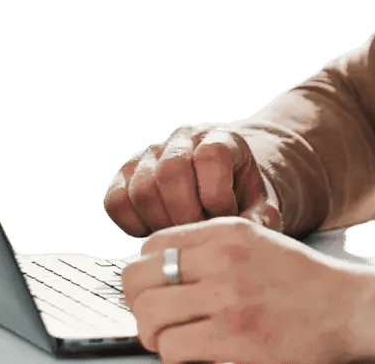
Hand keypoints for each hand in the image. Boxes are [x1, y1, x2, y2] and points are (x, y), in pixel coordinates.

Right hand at [103, 122, 282, 237]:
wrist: (222, 185)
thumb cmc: (241, 198)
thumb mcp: (260, 205)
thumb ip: (259, 218)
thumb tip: (247, 230)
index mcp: (221, 138)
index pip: (211, 156)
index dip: (217, 195)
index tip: (225, 218)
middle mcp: (183, 138)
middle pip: (171, 171)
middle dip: (185, 214)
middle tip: (197, 234)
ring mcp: (151, 153)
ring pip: (141, 187)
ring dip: (160, 222)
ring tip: (180, 236)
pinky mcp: (125, 174)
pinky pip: (115, 201)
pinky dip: (132, 224)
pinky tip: (156, 231)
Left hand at [121, 216, 374, 363]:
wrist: (353, 309)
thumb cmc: (307, 283)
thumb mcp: (260, 244)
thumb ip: (213, 249)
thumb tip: (160, 268)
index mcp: (228, 234)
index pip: (151, 245)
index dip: (146, 272)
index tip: (158, 289)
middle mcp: (223, 262)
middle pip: (137, 280)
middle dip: (141, 305)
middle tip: (159, 320)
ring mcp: (229, 302)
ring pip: (150, 319)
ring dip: (158, 337)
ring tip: (179, 341)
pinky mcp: (235, 341)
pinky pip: (175, 351)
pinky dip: (179, 359)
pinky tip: (200, 356)